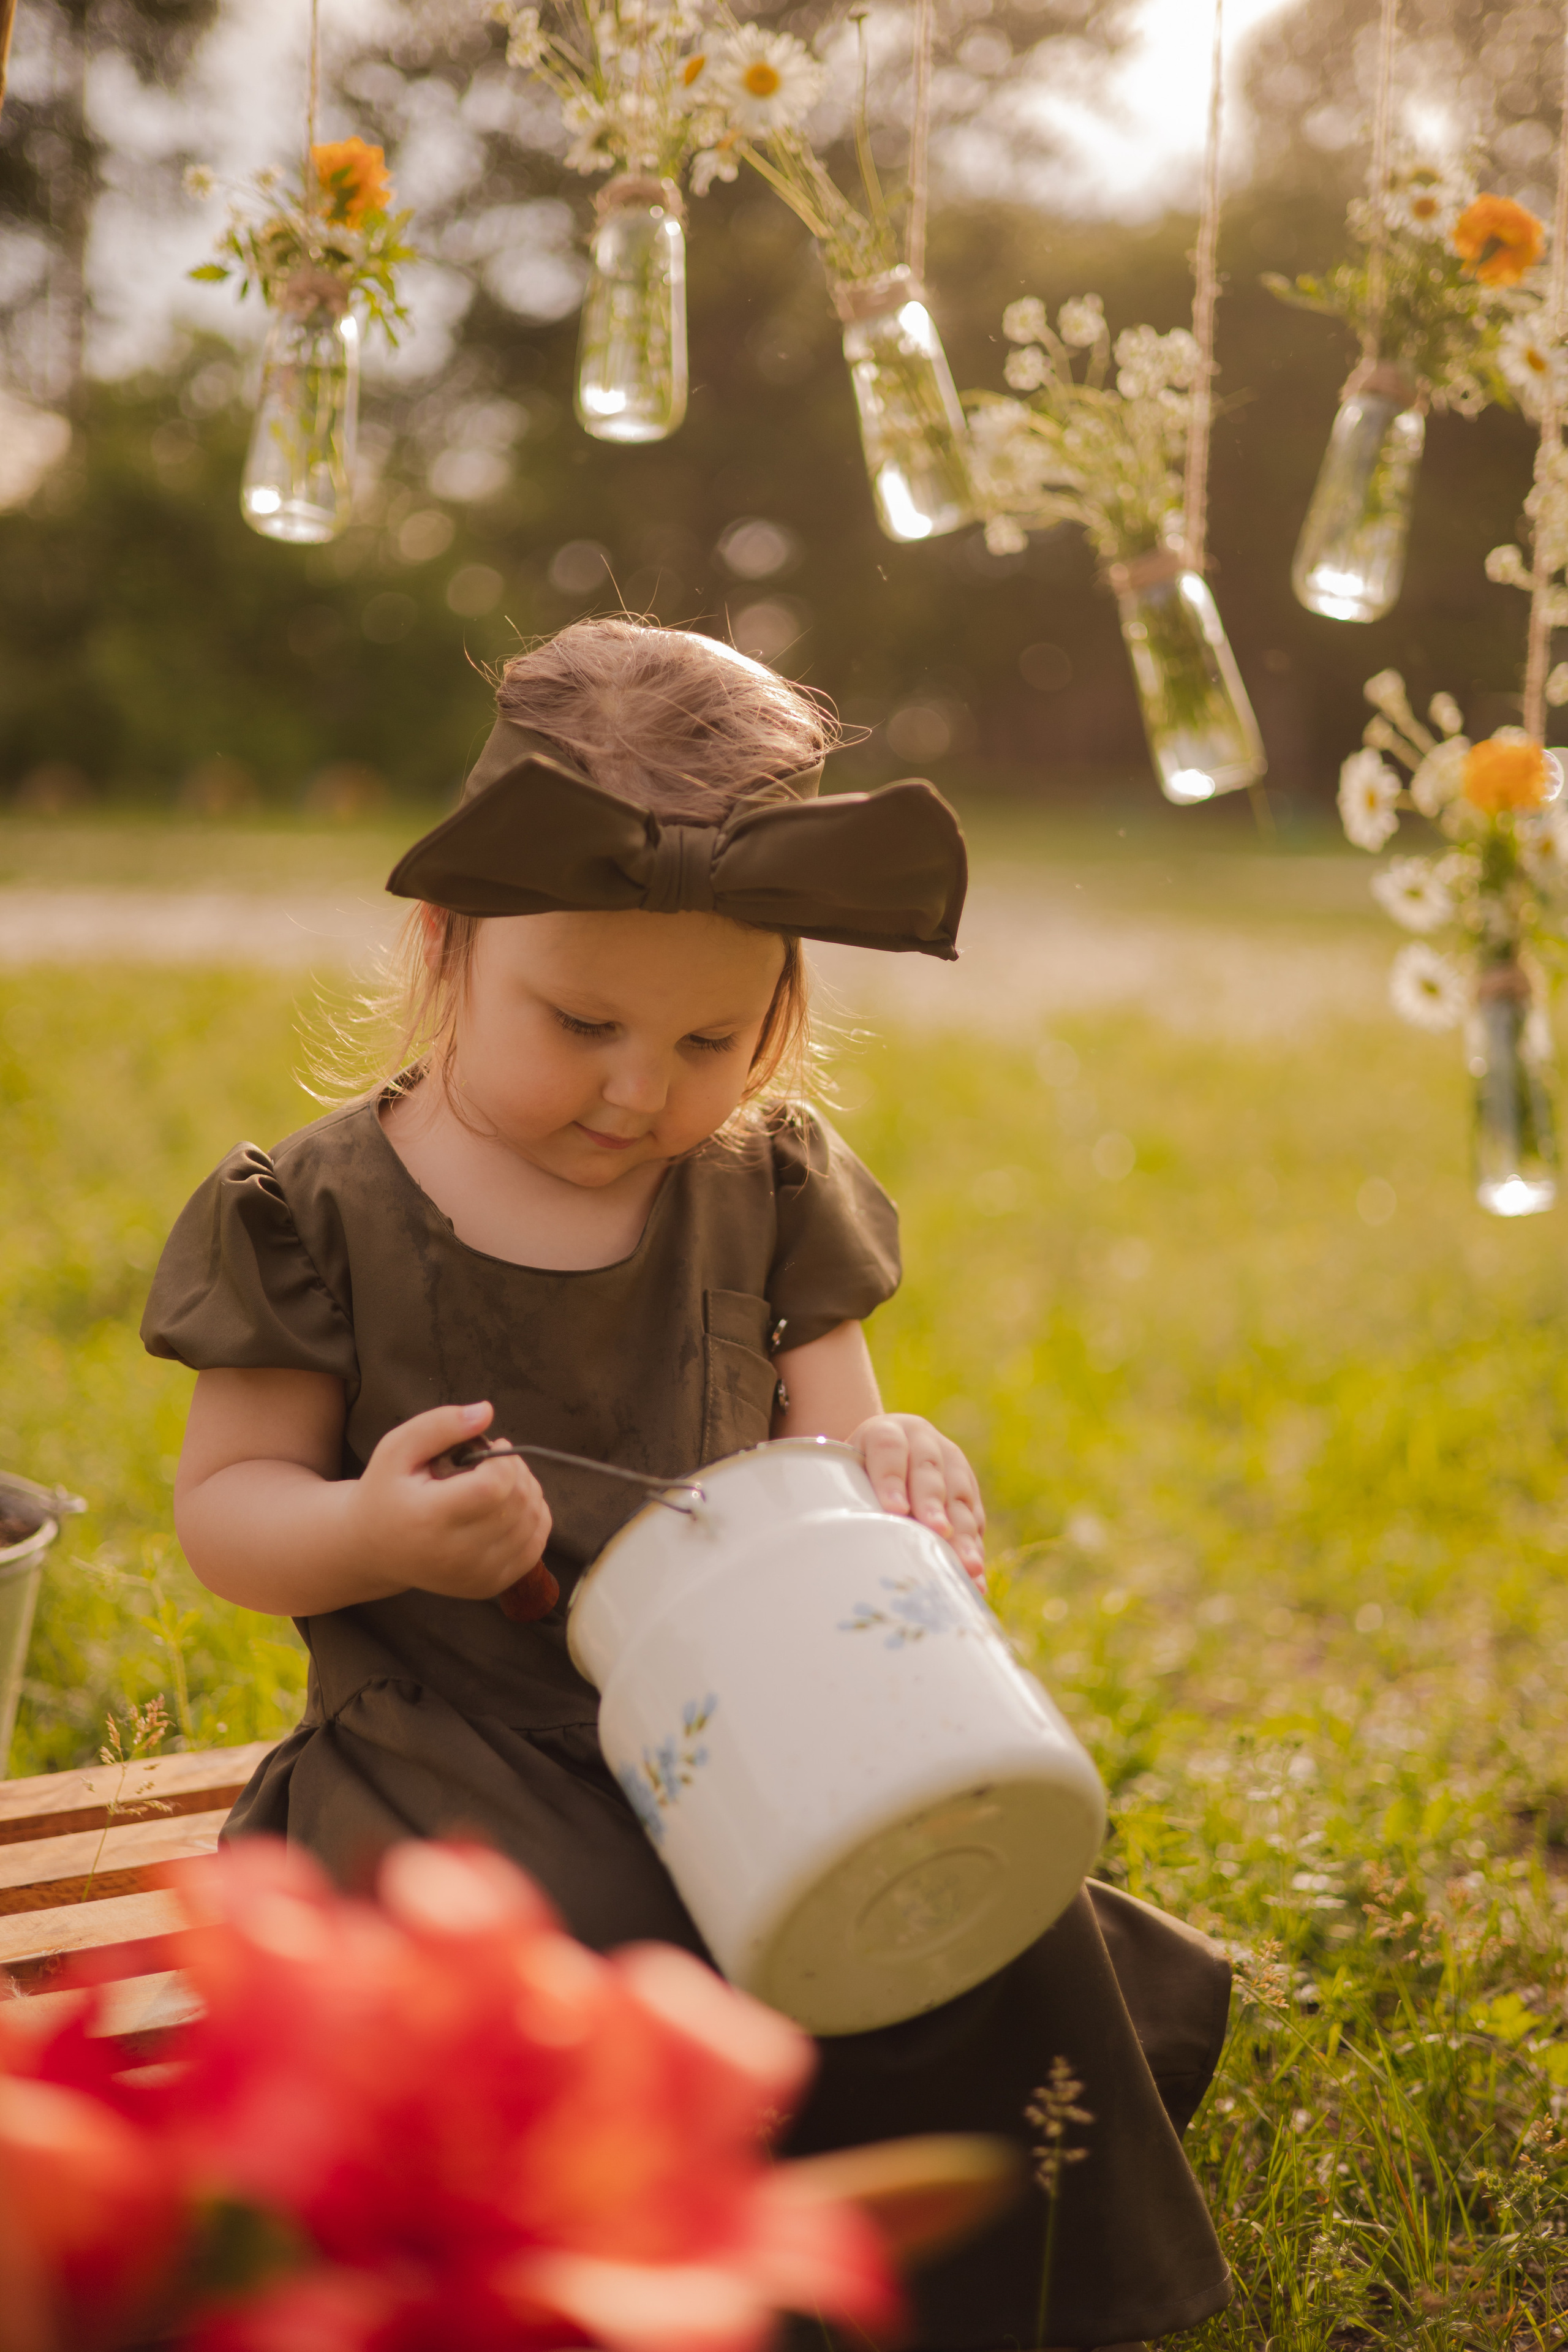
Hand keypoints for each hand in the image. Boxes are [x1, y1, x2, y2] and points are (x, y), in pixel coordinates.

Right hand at [350, 1401, 551, 1602]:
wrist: (373, 1549)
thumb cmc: (386, 1492)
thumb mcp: (397, 1449)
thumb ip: (440, 1425)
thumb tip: (486, 1411)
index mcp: (429, 1519)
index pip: (494, 1486)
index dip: (504, 1460)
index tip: (491, 1448)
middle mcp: (455, 1555)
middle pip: (518, 1504)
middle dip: (517, 1472)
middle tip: (496, 1462)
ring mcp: (475, 1576)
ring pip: (532, 1524)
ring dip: (528, 1492)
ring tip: (501, 1481)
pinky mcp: (488, 1586)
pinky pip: (535, 1547)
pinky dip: (533, 1519)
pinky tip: (510, 1506)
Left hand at [851, 1413, 985, 1583]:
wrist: (888, 1454)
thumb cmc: (856, 1473)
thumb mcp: (845, 1470)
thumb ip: (839, 1491)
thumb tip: (828, 1534)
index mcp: (888, 1432)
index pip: (888, 1448)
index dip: (891, 1477)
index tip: (893, 1509)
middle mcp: (924, 1443)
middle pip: (929, 1471)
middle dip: (933, 1504)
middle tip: (936, 1531)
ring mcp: (952, 1466)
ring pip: (959, 1497)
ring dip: (963, 1532)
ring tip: (966, 1564)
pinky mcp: (969, 1492)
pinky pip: (974, 1520)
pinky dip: (974, 1549)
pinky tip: (974, 1577)